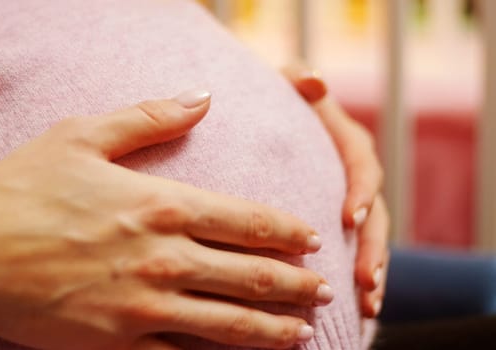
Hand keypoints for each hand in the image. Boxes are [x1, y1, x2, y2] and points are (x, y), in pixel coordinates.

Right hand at [0, 89, 332, 349]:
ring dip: (274, 329)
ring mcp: (144, 306)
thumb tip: (203, 97)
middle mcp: (164, 258)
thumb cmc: (24, 190)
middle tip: (323, 291)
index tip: (312, 240)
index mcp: (162, 205)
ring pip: (230, 323)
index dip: (287, 232)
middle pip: (252, 276)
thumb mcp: (83, 135)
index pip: (248, 221)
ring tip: (303, 332)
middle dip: (295, 285)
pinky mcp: (120, 342)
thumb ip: (150, 117)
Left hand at [284, 67, 389, 317]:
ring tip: (367, 306)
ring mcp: (352, 204)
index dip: (360, 190)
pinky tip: (354, 310)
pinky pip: (355, 254)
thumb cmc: (280, 105)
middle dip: (372, 249)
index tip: (349, 218)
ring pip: (370, 242)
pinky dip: (358, 280)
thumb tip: (312, 79)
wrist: (276, 127)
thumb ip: (299, 80)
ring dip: (372, 273)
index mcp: (348, 144)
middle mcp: (356, 177)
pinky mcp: (342, 226)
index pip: (362, 165)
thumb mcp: (288, 86)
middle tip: (366, 281)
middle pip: (375, 215)